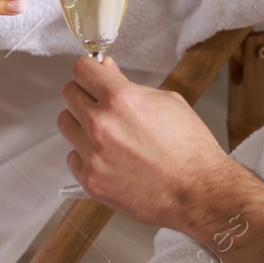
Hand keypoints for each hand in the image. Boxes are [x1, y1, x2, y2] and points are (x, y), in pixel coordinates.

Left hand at [58, 56, 229, 228]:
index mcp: (120, 98)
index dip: (89, 69)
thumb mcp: (167, 102)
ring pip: (66, 124)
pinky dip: (85, 155)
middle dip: (84, 93)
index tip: (94, 75)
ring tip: (106, 133)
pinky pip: (72, 157)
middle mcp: (101, 124)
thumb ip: (129, 85)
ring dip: (81, 123)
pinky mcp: (90, 180)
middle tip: (101, 103)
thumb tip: (107, 69)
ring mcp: (92, 154)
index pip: (81, 69)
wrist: (197, 192)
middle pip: (68, 93)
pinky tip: (108, 158)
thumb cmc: (190, 148)